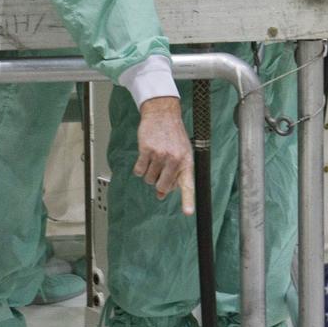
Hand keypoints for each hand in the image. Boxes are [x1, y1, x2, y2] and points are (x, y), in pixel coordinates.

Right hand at [134, 97, 194, 215]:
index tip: (188, 212)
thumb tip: (161, 195)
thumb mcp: (179, 154)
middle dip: (158, 183)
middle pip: (162, 186)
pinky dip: (139, 167)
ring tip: (154, 158)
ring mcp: (160, 155)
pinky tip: (145, 156)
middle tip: (160, 169)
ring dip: (149, 173)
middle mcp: (175, 159)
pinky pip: (139, 171)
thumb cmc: (173, 135)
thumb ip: (173, 175)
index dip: (188, 201)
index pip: (188, 185)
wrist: (162, 114)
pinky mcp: (147, 150)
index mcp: (186, 162)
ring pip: (149, 179)